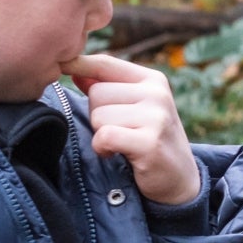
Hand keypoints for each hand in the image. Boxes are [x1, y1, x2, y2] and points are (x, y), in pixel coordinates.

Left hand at [67, 53, 202, 205]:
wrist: (180, 179)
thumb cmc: (150, 141)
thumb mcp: (134, 108)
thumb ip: (106, 87)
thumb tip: (73, 66)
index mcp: (152, 80)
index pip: (105, 63)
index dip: (79, 65)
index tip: (62, 65)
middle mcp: (157, 93)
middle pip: (96, 93)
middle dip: (97, 116)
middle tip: (119, 131)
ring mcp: (156, 117)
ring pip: (98, 116)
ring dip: (101, 135)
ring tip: (122, 143)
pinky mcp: (150, 142)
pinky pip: (104, 136)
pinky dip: (102, 148)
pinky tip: (116, 154)